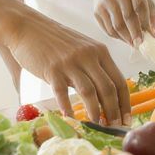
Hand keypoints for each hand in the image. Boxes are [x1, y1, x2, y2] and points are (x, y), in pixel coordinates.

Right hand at [7, 12, 131, 124]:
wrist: (28, 26)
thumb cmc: (55, 41)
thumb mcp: (81, 49)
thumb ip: (92, 68)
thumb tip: (104, 97)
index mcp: (99, 51)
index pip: (119, 80)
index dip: (124, 103)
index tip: (126, 119)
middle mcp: (88, 56)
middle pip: (107, 88)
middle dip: (113, 112)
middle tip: (114, 128)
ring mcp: (70, 62)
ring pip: (89, 91)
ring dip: (95, 112)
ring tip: (96, 126)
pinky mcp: (52, 69)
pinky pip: (62, 92)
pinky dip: (68, 107)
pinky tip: (70, 118)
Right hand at [90, 0, 154, 47]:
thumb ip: (151, 12)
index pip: (141, 6)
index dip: (146, 22)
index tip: (151, 35)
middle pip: (128, 16)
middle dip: (135, 33)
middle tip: (140, 44)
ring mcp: (107, 1)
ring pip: (117, 25)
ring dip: (126, 37)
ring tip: (133, 43)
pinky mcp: (97, 10)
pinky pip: (108, 28)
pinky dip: (117, 37)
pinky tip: (123, 39)